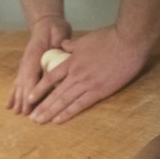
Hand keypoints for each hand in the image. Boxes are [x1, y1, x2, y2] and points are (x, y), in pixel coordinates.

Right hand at [8, 16, 71, 115]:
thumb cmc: (54, 29)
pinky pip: (18, 84)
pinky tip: (9, 106)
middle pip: (23, 84)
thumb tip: (60, 50)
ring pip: (19, 85)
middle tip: (24, 113)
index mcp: (33, 56)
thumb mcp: (59, 33)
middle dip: (23, 99)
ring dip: (18, 99)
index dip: (30, 91)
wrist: (46, 24)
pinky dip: (13, 95)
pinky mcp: (25, 70)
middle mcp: (25, 63)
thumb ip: (58, 42)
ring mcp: (24, 67)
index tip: (30, 104)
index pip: (30, 76)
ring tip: (16, 112)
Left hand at [25, 26, 149, 124]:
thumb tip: (62, 44)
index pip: (50, 77)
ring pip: (64, 101)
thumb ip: (72, 45)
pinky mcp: (100, 91)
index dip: (39, 89)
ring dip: (51, 112)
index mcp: (72, 61)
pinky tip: (58, 120)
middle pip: (55, 93)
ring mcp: (87, 84)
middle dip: (42, 106)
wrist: (130, 40)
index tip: (30, 97)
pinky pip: (80, 105)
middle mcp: (76, 74)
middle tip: (31, 117)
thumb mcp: (86, 39)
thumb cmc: (110, 37)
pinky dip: (68, 113)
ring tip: (40, 121)